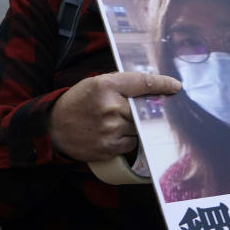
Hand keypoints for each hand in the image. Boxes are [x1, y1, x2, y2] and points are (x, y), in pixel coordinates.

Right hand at [47, 72, 180, 162]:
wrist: (54, 128)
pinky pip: (132, 142)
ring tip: (115, 122)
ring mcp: (110, 129)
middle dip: (144, 110)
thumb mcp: (95, 84)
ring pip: (139, 127)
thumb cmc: (77, 102)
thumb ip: (120, 84)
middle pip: (144, 109)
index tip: (175, 87)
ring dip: (134, 125)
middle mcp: (110, 107)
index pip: (142, 83)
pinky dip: (127, 138)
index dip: (162, 84)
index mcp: (106, 86)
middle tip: (135, 110)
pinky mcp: (110, 147)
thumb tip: (150, 88)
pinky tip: (112, 134)